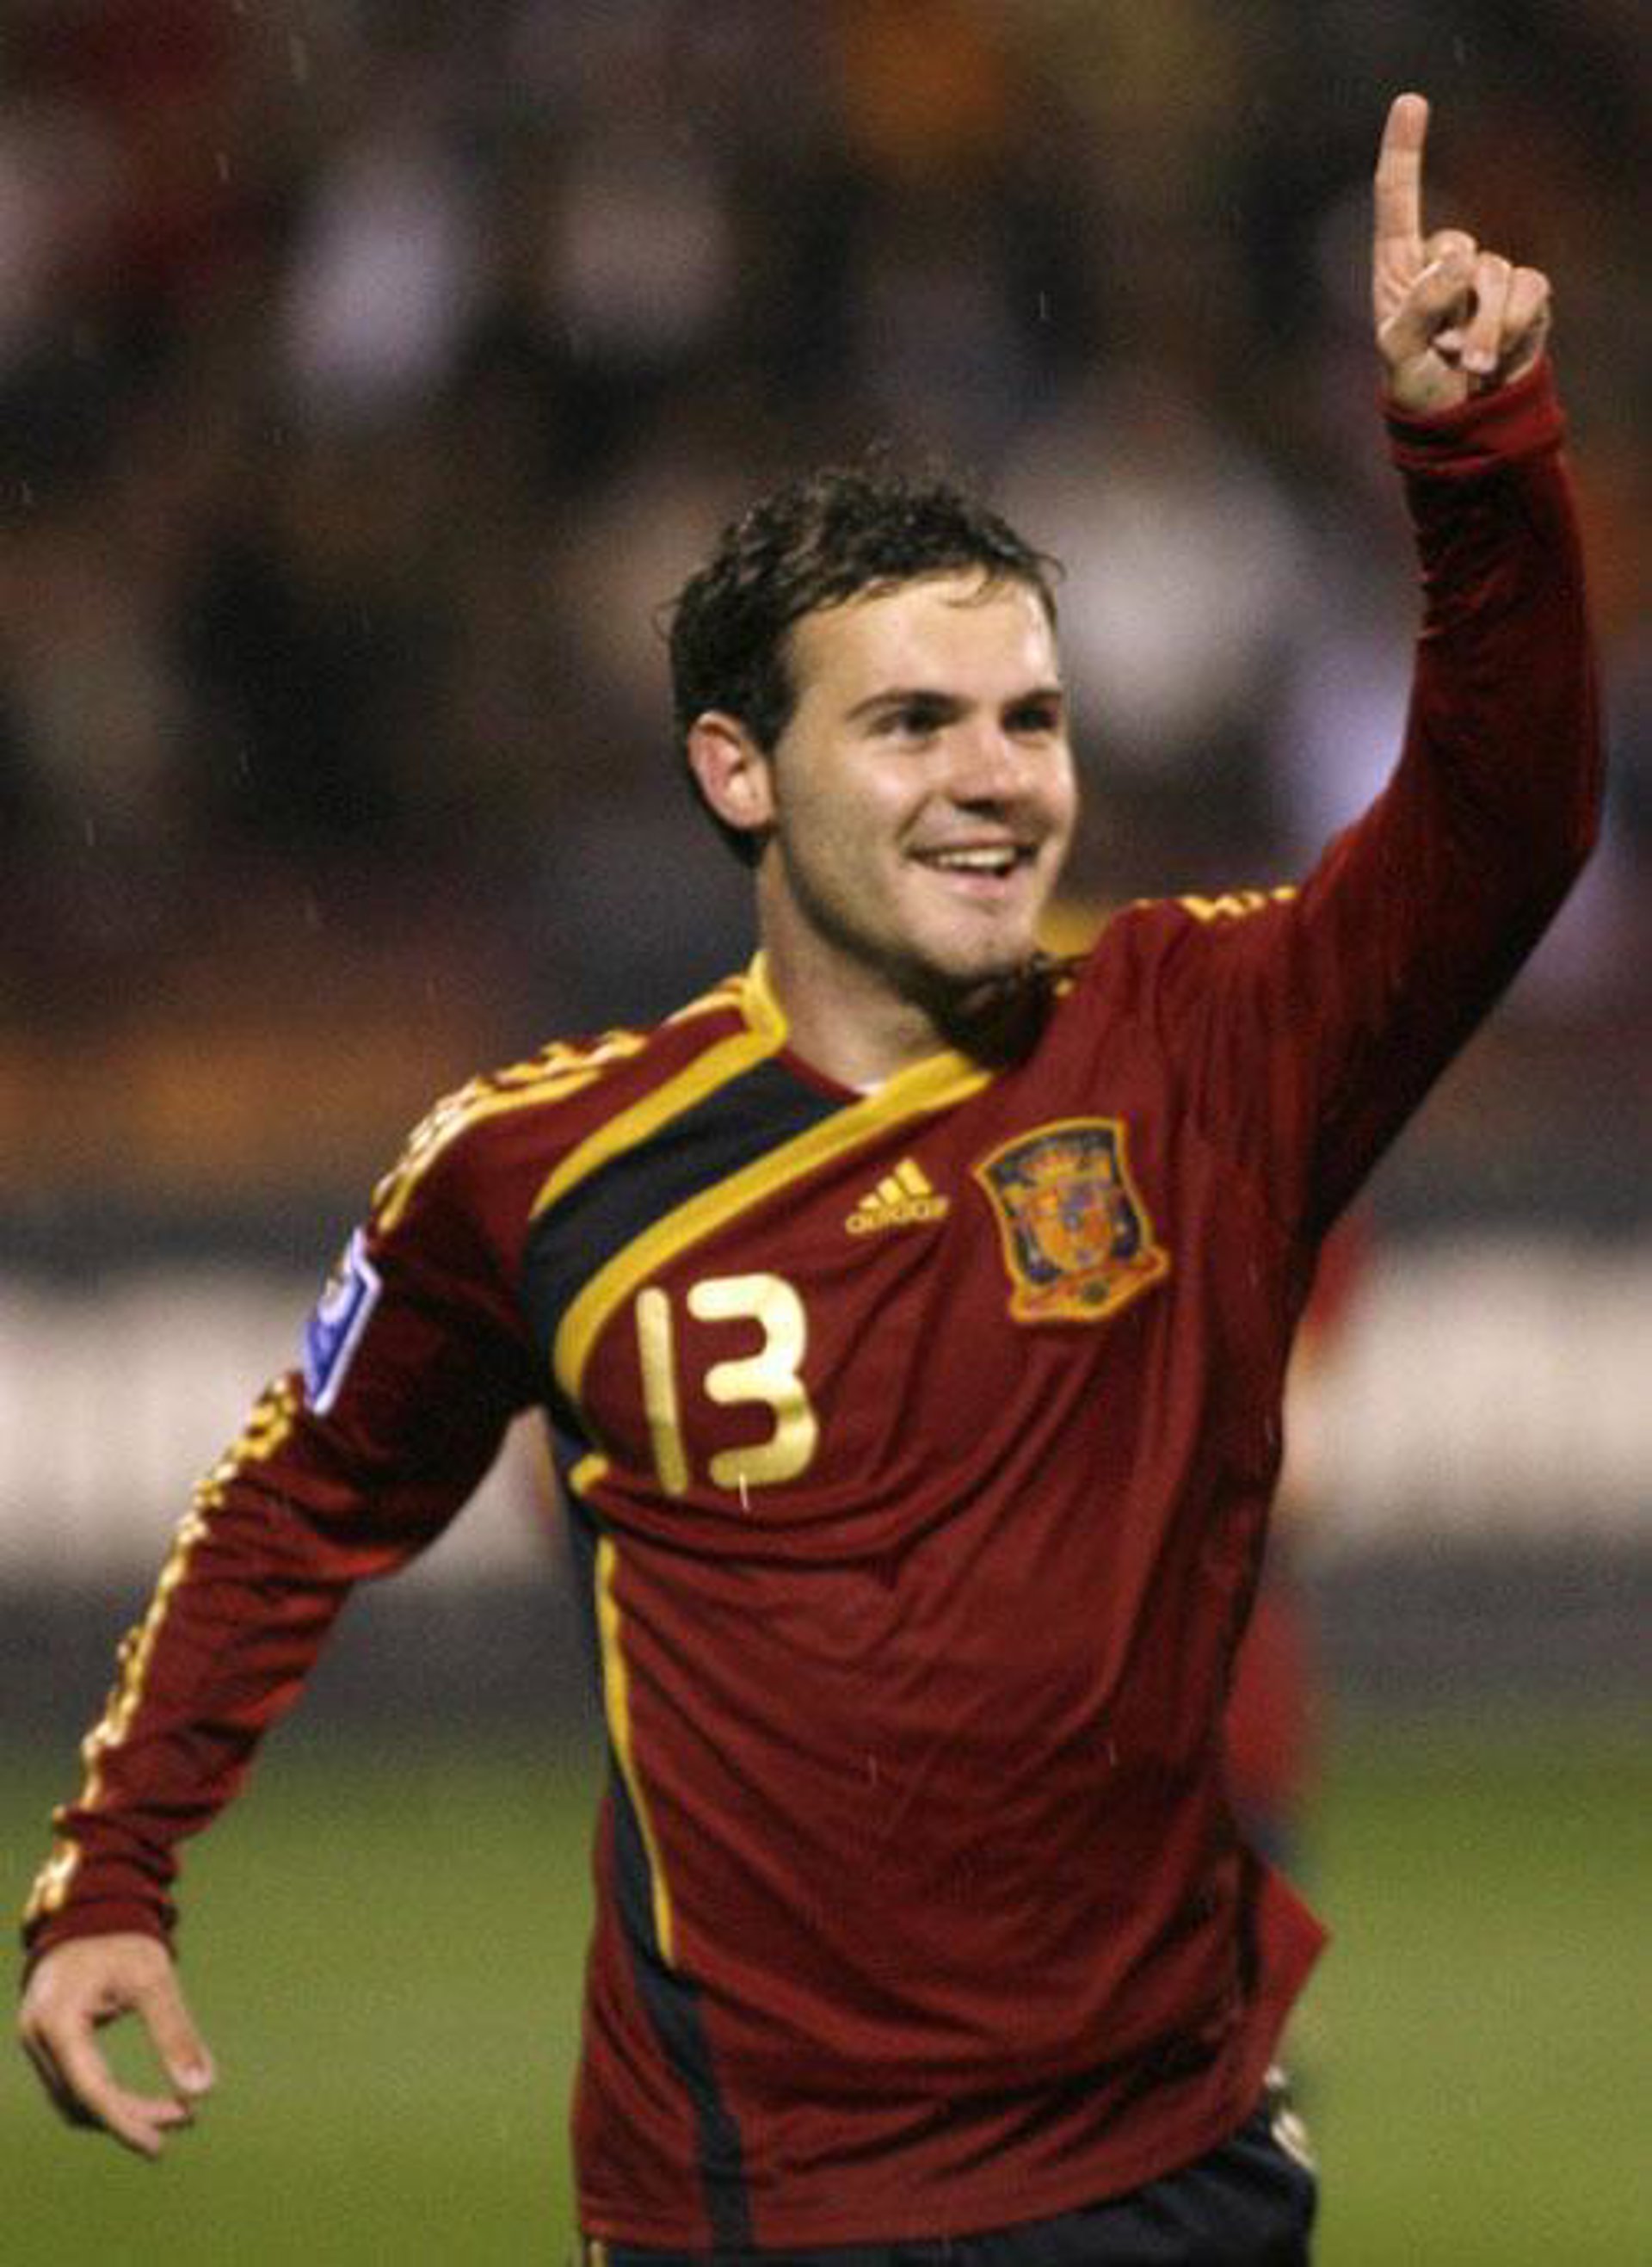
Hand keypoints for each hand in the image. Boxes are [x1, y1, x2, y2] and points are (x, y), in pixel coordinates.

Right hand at [18, 1932, 215, 2157]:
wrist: (90, 1910)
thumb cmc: (122, 1940)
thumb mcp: (155, 1979)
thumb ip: (176, 2032)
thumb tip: (204, 2090)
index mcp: (59, 2021)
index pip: (91, 2089)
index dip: (125, 2121)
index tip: (160, 2146)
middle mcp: (38, 2037)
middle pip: (83, 2100)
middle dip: (132, 2116)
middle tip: (184, 2119)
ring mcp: (37, 2041)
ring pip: (76, 2098)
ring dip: (121, 2111)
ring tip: (176, 2113)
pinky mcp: (47, 2041)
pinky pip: (74, 2083)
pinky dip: (108, 2096)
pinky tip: (145, 2099)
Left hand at [1372, 92, 1550, 413]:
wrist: (1461, 419)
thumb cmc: (1416, 384)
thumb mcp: (1400, 353)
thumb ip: (1420, 304)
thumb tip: (1460, 257)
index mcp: (1399, 266)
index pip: (1397, 199)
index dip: (1404, 151)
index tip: (1411, 102)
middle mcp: (1443, 260)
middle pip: (1456, 247)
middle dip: (1450, 305)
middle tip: (1441, 349)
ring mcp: (1486, 275)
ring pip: (1494, 274)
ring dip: (1481, 328)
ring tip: (1466, 365)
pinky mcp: (1524, 294)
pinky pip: (1528, 290)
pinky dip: (1511, 326)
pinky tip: (1495, 357)